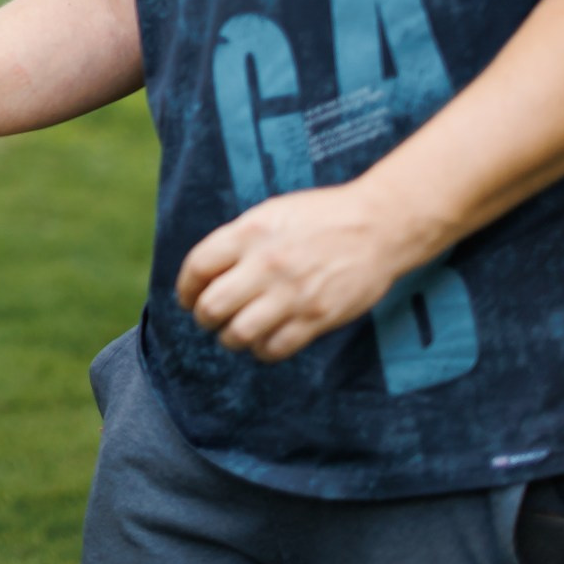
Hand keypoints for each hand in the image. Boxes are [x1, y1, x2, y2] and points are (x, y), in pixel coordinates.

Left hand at [175, 181, 432, 361]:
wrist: (378, 225)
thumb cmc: (321, 216)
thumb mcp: (271, 213)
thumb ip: (238, 240)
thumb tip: (207, 273)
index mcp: (249, 233)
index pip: (197, 267)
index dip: (186, 288)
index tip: (188, 298)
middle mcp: (266, 264)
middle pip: (211, 306)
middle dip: (203, 318)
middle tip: (209, 318)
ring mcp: (292, 293)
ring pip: (239, 334)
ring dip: (230, 338)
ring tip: (235, 333)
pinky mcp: (318, 317)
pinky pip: (275, 348)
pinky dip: (263, 350)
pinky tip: (264, 341)